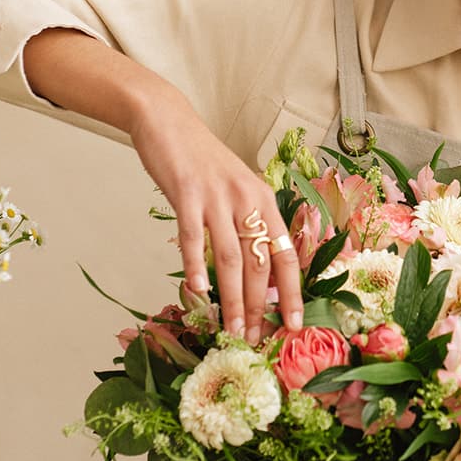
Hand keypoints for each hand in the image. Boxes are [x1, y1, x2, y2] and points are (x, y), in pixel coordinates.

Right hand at [127, 88, 303, 339]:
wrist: (169, 121)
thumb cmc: (203, 162)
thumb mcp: (237, 189)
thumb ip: (246, 224)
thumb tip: (255, 273)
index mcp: (264, 200)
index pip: (286, 254)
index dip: (291, 292)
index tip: (292, 325)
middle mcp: (248, 198)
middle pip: (259, 262)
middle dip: (258, 306)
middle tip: (254, 339)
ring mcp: (217, 196)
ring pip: (230, 256)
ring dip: (232, 298)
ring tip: (231, 330)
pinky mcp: (187, 193)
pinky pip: (193, 235)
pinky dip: (195, 265)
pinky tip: (197, 291)